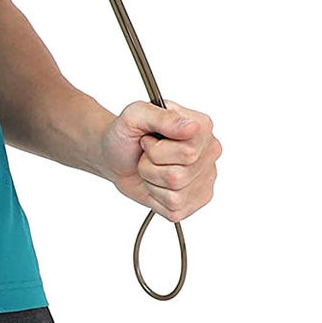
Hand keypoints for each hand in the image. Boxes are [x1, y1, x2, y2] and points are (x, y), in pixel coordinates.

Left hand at [100, 98, 221, 222]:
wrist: (114, 156)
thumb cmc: (126, 134)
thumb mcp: (134, 115)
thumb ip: (162, 117)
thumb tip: (191, 126)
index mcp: (200, 127)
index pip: (188, 152)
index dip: (157, 149)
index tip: (148, 139)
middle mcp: (208, 152)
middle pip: (179, 174)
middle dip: (151, 164)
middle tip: (145, 153)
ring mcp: (204, 179)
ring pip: (175, 191)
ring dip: (151, 178)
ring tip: (148, 165)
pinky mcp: (194, 201)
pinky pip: (174, 208)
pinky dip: (154, 196)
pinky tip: (154, 182)